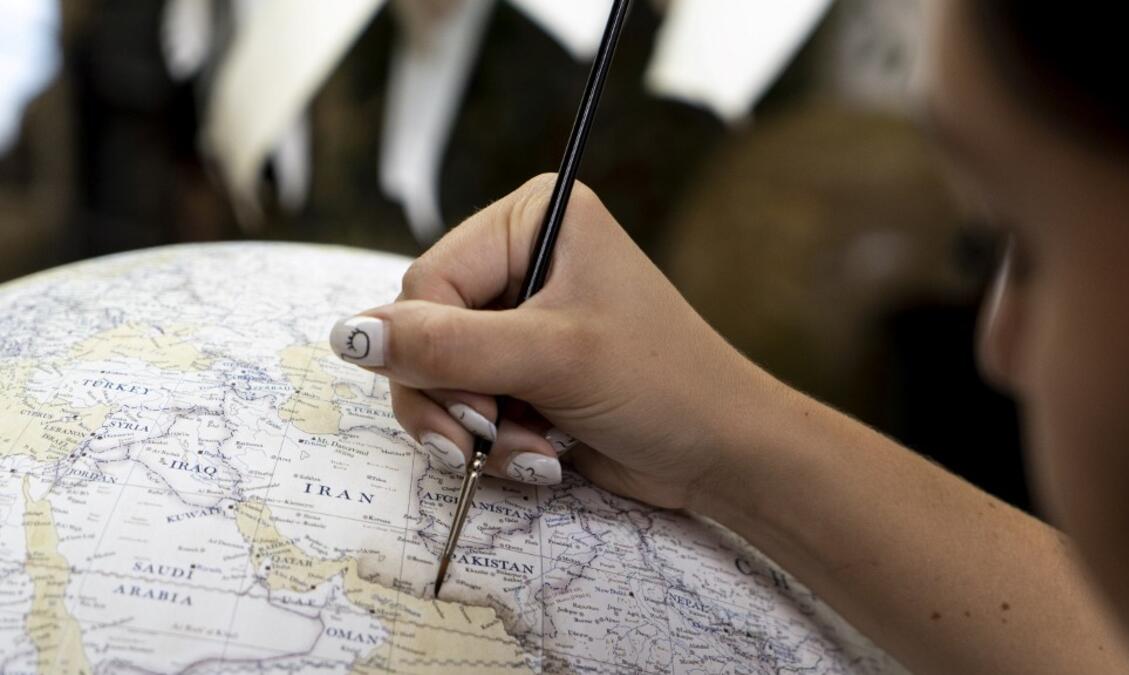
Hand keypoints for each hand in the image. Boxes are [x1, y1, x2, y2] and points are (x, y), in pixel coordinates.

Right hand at [330, 175, 770, 508]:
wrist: (722, 453)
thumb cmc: (660, 383)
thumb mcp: (550, 357)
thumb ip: (446, 346)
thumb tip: (348, 335)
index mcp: (532, 221)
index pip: (426, 281)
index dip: (430, 349)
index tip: (474, 405)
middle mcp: (521, 261)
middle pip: (422, 331)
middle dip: (452, 398)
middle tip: (482, 440)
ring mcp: (521, 322)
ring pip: (437, 377)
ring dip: (475, 431)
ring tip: (528, 454)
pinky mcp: (526, 373)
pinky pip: (469, 408)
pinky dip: (496, 444)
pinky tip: (543, 457)